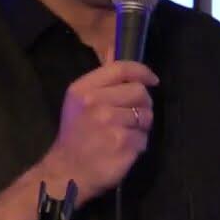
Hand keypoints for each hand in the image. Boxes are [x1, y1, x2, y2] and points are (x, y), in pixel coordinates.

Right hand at [40, 59, 157, 204]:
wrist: (67, 172)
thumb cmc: (75, 134)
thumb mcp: (79, 100)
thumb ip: (101, 76)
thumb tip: (114, 47)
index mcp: (84, 90)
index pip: (122, 68)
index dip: (142, 71)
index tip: (152, 80)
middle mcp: (96, 104)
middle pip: (139, 92)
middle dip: (142, 104)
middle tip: (133, 115)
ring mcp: (110, 125)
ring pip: (146, 116)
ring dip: (141, 126)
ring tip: (125, 133)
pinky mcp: (123, 145)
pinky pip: (144, 138)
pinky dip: (139, 144)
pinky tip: (124, 149)